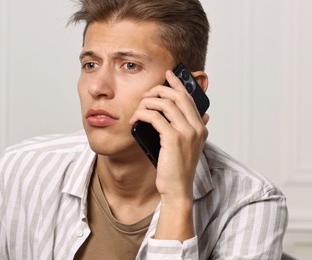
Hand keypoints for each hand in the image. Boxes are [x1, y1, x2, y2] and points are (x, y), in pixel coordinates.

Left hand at [130, 70, 208, 240]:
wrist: (177, 189)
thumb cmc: (177, 168)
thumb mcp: (186, 147)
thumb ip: (188, 130)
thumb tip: (194, 116)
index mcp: (200, 127)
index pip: (189, 98)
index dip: (178, 84)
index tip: (169, 74)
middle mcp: (197, 127)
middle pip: (178, 96)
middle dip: (160, 90)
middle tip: (146, 94)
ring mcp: (186, 132)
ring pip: (165, 104)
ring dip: (148, 103)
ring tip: (138, 109)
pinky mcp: (173, 138)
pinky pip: (155, 117)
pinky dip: (143, 114)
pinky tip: (136, 119)